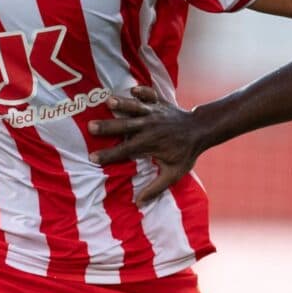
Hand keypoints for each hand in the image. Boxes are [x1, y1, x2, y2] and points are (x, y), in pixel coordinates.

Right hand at [87, 85, 204, 202]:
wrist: (201, 130)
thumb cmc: (186, 153)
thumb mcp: (174, 173)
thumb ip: (156, 187)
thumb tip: (139, 203)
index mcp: (149, 144)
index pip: (124, 151)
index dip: (108, 155)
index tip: (92, 158)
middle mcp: (149, 127)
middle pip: (125, 126)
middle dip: (108, 126)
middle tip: (90, 126)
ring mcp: (154, 112)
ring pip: (136, 107)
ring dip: (123, 104)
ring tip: (108, 101)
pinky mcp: (159, 102)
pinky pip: (149, 94)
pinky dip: (142, 91)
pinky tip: (132, 89)